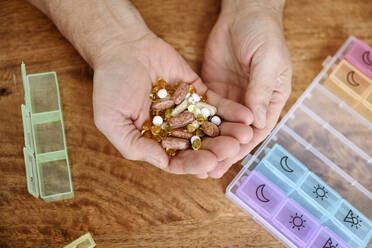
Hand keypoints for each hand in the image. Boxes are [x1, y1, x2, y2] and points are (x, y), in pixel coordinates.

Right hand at [93, 29, 253, 174]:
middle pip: (199, 146)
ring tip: (244, 136)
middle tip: (232, 150)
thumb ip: (134, 145)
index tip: (208, 164)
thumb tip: (163, 162)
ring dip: (228, 134)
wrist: (122, 47)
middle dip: (216, 150)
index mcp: (153, 141)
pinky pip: (216, 105)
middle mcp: (172, 129)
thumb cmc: (111, 83)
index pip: (176, 160)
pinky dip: (231, 111)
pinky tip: (246, 116)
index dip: (192, 165)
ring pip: (211, 128)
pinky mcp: (198, 93)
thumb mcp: (111, 120)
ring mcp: (187, 112)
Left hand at [202, 0, 291, 176]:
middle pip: (234, 134)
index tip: (229, 158)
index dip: (243, 146)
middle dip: (221, 151)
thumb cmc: (264, 35)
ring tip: (193, 161)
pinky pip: (203, 111)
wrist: (244, 14)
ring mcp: (229, 98)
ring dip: (207, 144)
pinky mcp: (211, 90)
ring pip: (217, 127)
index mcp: (268, 101)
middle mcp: (248, 105)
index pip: (256, 130)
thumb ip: (261, 89)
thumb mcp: (268, 61)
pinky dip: (195, 125)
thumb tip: (257, 120)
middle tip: (207, 170)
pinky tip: (185, 137)